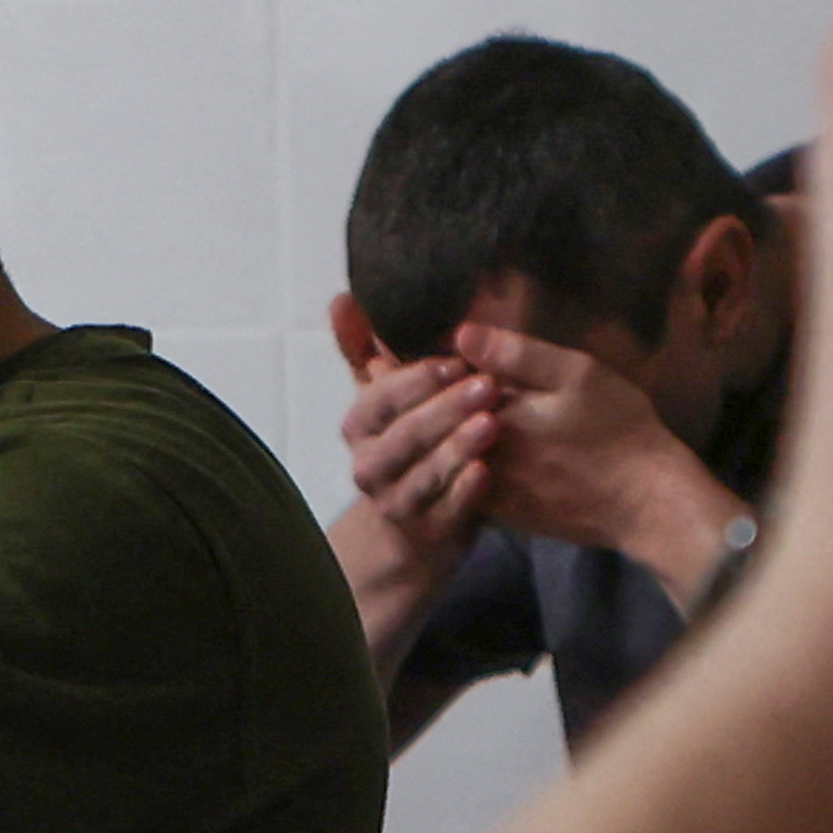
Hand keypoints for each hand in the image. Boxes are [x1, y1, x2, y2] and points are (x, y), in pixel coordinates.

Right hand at [341, 350, 501, 557]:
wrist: (412, 530)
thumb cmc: (404, 447)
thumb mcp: (383, 398)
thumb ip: (362, 348)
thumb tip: (341, 298)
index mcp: (358, 427)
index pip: (380, 399)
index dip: (416, 380)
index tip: (456, 360)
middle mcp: (369, 466)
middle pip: (404, 435)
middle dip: (444, 409)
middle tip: (486, 386)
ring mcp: (395, 503)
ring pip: (424, 474)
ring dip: (456, 447)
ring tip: (491, 423)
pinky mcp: (426, 534)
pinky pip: (445, 512)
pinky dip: (464, 492)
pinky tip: (488, 471)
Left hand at [444, 321, 739, 596]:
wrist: (646, 501)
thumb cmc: (619, 430)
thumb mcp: (578, 375)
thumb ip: (518, 354)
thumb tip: (462, 333)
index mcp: (493, 419)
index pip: (442, 392)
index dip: (433, 375)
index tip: (431, 362)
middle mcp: (482, 460)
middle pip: (438, 430)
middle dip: (432, 407)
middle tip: (430, 387)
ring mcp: (492, 494)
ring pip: (449, 461)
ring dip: (444, 439)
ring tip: (450, 418)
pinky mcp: (507, 518)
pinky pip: (467, 489)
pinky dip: (462, 469)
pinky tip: (478, 453)